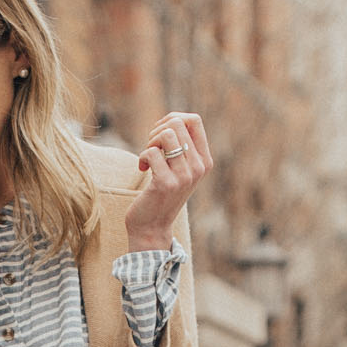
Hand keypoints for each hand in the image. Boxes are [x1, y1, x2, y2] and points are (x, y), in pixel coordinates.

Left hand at [125, 112, 212, 251]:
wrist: (152, 227)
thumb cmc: (161, 194)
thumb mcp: (179, 168)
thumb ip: (181, 146)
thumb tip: (172, 119)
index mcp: (205, 160)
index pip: (194, 120)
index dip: (172, 119)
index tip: (161, 135)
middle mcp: (199, 167)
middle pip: (177, 122)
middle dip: (157, 131)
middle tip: (151, 149)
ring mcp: (185, 176)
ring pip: (166, 134)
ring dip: (150, 142)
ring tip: (147, 158)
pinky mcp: (166, 183)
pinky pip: (151, 152)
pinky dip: (142, 157)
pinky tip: (142, 169)